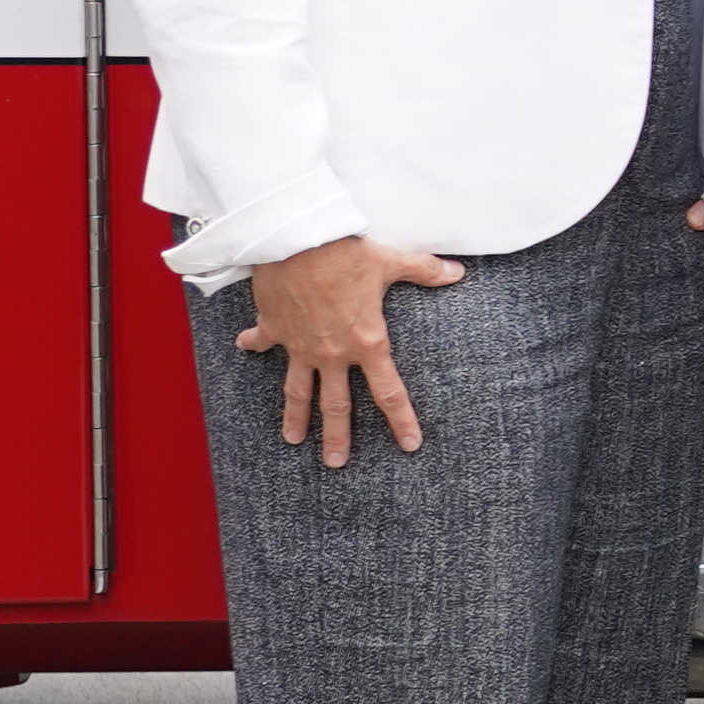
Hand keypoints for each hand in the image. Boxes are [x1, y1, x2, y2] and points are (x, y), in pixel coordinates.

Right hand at [233, 232, 467, 464]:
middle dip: (338, 437)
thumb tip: (457, 272)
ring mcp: (300, 345)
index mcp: (366, 342)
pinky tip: (246, 349)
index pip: (389, 392)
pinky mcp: (274, 328)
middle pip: (337, 405)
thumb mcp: (390, 262)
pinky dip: (254, 345)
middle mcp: (332, 353)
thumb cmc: (345, 252)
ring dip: (294, 416)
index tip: (409, 444)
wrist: (294, 240)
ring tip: (293, 440)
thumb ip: (424, 271)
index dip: (401, 420)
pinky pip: (263, 342)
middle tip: (337, 463)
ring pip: (297, 391)